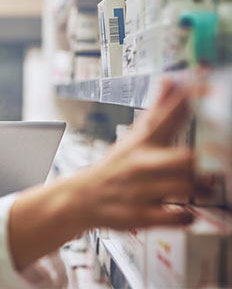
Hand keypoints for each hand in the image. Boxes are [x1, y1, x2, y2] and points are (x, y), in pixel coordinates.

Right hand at [80, 79, 209, 229]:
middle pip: (184, 158)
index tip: (206, 85)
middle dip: (203, 161)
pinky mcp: (140, 215)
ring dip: (201, 188)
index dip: (190, 98)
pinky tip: (184, 210)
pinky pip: (176, 216)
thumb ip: (157, 110)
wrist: (82, 198)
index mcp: (142, 141)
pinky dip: (187, 216)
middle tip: (215, 161)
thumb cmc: (115, 167)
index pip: (168, 114)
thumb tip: (170, 80)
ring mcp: (140, 190)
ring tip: (204, 187)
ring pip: (185, 187)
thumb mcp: (133, 137)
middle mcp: (141, 163)